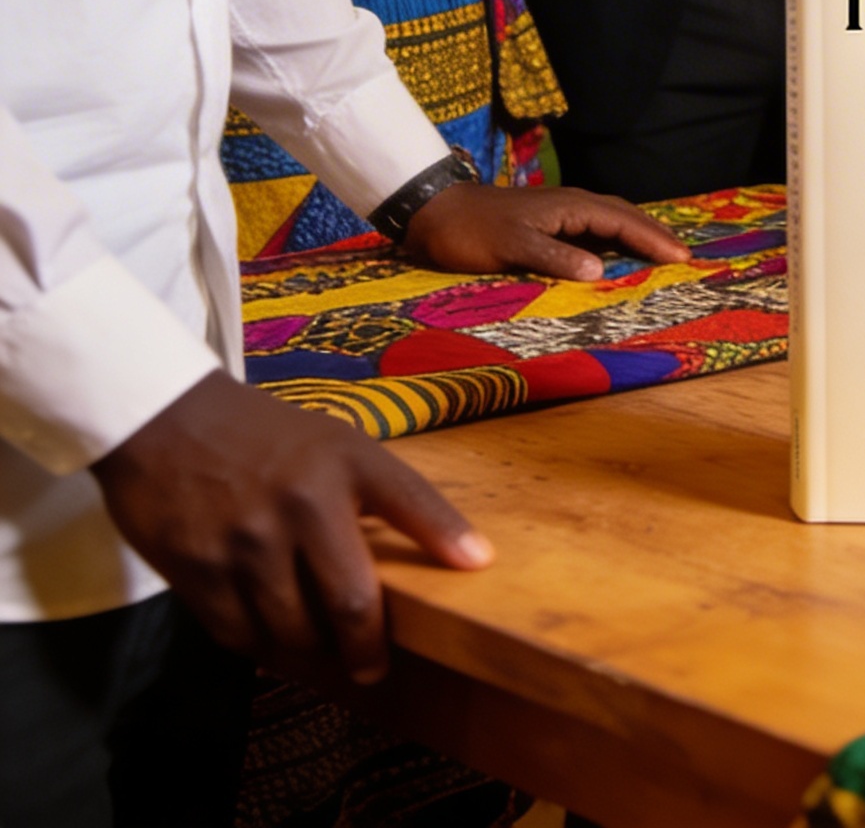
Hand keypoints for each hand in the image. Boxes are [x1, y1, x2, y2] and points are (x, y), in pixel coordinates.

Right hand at [92, 371, 491, 687]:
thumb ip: (371, 491)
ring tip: (323, 659)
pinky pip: (240, 635)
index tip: (476, 566)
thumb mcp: (331, 442)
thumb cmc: (264, 436)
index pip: (410, 498)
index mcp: (345, 460)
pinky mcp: (198, 571)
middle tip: (373, 666)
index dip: (445, 535)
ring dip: (312, 656)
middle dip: (367, 647)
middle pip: (350, 601)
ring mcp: (248, 541)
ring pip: (293, 631)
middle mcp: (303, 501)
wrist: (166, 421)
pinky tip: (275, 647)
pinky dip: (263, 650)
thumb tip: (426, 550)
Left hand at [403, 181, 690, 281]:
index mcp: (570, 206)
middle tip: (684, 257)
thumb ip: (556, 258)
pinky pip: (594, 232)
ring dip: (638, 236)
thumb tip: (602, 274)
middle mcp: (572, 205)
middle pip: (625, 216)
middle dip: (655, 235)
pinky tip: (618, 259)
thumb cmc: (472, 231)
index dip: (654, 240)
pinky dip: (615, 243)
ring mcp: (561, 214)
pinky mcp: (549, 224)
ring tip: (662, 256)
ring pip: (611, 221)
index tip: (683, 258)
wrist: (435, 212)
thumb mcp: (512, 246)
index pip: (623, 221)